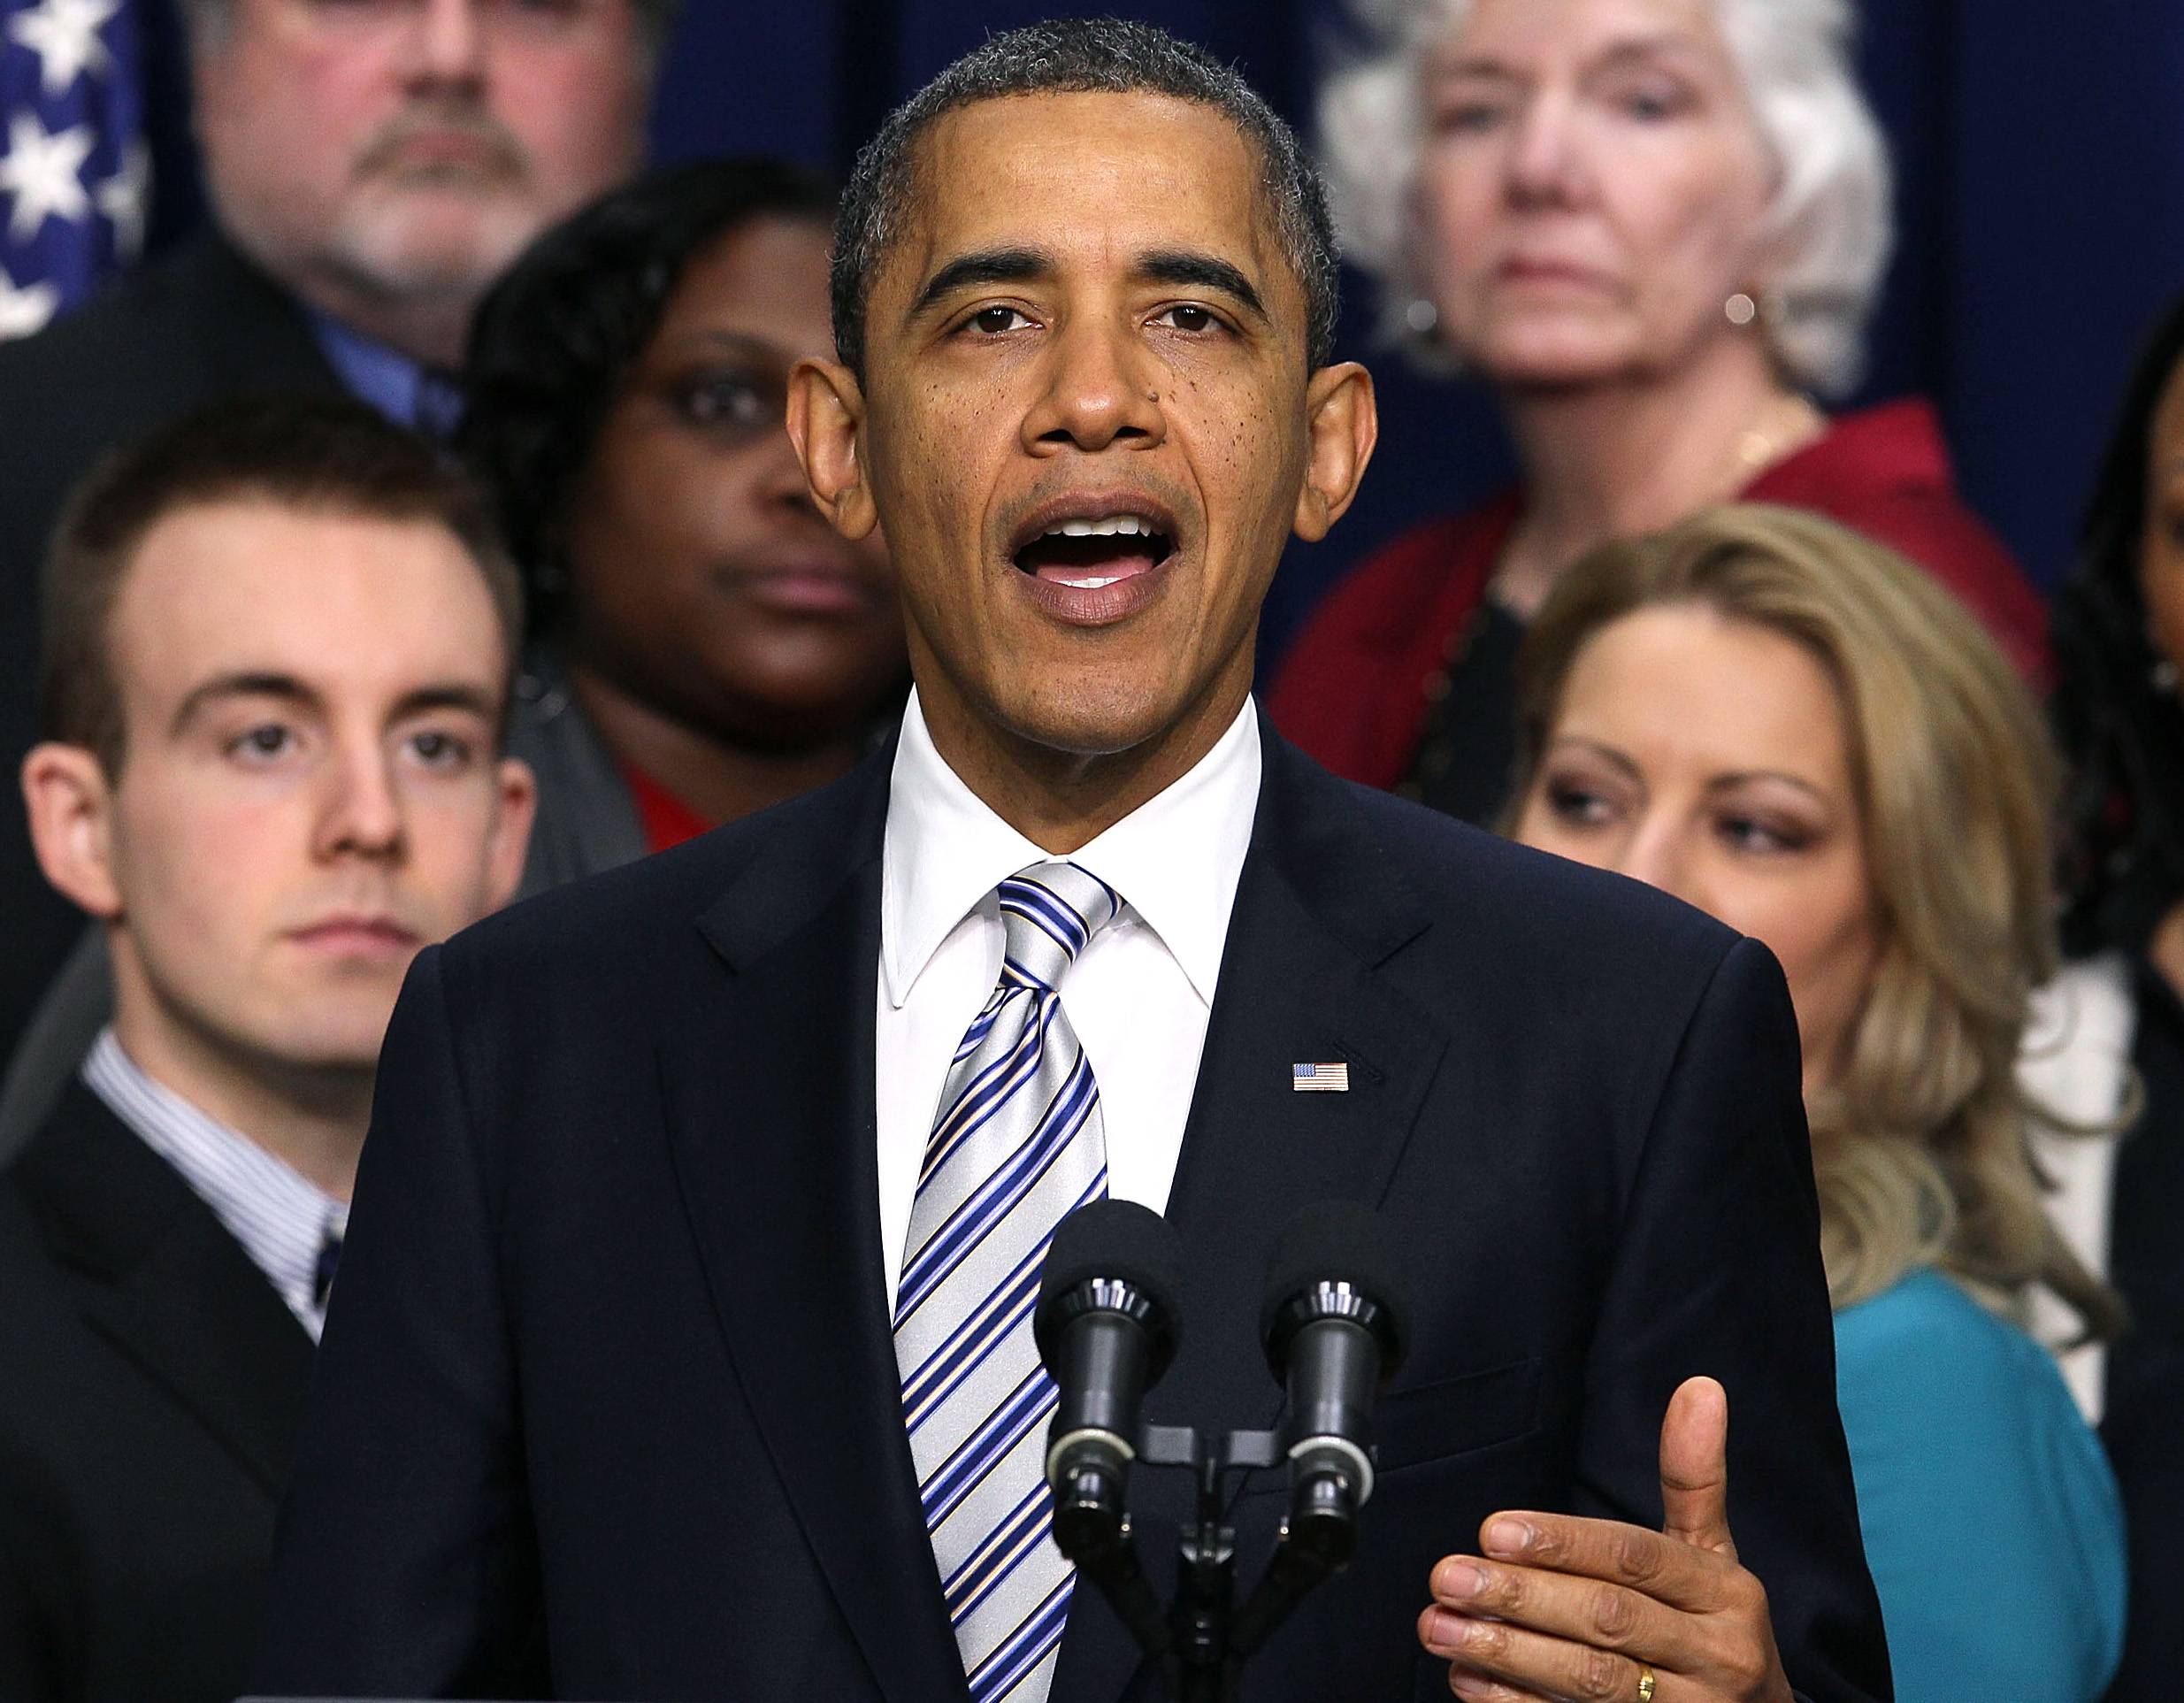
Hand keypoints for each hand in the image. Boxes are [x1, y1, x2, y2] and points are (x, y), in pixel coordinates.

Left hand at [1416, 1377, 1792, 1701]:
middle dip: (1521, 1598)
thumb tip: (1700, 1386)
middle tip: (1448, 1577)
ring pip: (1590, 1682)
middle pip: (1607, 1620)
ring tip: (1439, 1627)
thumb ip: (1693, 1477)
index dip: (1564, 1543)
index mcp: (1725, 1594)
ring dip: (1507, 1654)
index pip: (1636, 1558)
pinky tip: (1467, 1680)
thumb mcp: (1715, 1554)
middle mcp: (1714, 1655)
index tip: (1493, 1530)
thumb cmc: (1717, 1627)